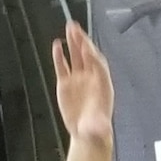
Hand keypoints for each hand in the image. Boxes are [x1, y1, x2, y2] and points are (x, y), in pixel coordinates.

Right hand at [52, 22, 113, 143]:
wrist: (86, 132)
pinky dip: (59, 56)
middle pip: (88, 55)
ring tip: (70, 28)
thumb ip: (99, 126)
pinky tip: (57, 45)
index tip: (87, 48)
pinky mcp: (66, 83)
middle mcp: (91, 78)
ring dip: (73, 42)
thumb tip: (102, 128)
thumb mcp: (99, 128)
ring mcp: (78, 79)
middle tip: (77, 28)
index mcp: (102, 85)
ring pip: (76, 56)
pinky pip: (62, 66)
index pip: (99, 66)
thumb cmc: (95, 128)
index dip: (93, 56)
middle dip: (83, 42)